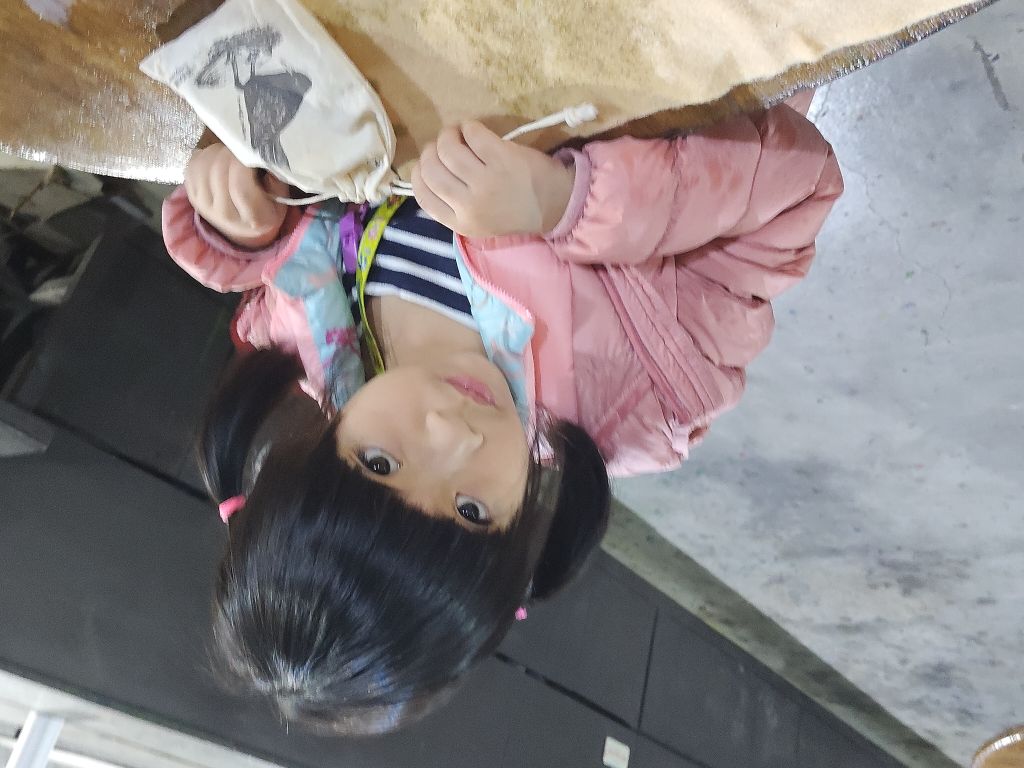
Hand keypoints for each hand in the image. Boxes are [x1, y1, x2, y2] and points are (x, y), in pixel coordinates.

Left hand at [183, 144, 289, 248]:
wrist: (243, 231)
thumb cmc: (266, 211)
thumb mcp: (281, 199)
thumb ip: (277, 179)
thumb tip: (262, 155)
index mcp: (252, 219)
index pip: (239, 187)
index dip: (243, 163)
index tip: (251, 152)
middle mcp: (224, 214)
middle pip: (219, 172)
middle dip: (230, 152)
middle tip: (241, 148)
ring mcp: (204, 205)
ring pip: (203, 165)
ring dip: (217, 152)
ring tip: (230, 153)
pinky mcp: (192, 195)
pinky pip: (192, 166)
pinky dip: (204, 156)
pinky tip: (216, 159)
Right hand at [412, 121, 574, 237]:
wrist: (554, 204)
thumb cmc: (514, 210)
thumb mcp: (478, 221)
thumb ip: (452, 204)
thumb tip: (427, 170)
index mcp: (460, 224)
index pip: (423, 195)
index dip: (419, 173)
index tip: (427, 162)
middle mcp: (469, 205)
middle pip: (430, 169)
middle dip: (431, 150)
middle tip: (443, 144)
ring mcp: (485, 182)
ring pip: (447, 149)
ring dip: (448, 134)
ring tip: (458, 133)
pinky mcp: (501, 159)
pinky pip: (472, 134)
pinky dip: (468, 126)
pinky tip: (473, 130)